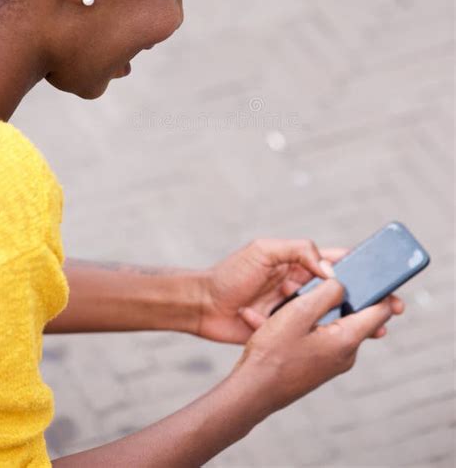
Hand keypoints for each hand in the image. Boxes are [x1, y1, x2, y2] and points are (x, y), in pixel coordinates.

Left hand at [198, 241, 403, 342]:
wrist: (202, 306)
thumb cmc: (230, 274)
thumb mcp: (263, 251)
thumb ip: (297, 251)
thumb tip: (329, 268)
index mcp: (296, 262)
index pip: (335, 261)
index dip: (359, 265)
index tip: (382, 273)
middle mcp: (299, 285)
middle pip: (339, 290)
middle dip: (365, 296)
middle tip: (391, 306)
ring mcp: (293, 309)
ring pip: (330, 315)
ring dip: (352, 320)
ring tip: (377, 329)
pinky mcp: (286, 331)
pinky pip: (309, 334)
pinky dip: (324, 337)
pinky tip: (343, 343)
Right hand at [233, 279, 401, 414]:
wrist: (252, 390)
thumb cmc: (273, 353)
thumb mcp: (299, 312)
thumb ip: (327, 292)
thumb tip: (343, 283)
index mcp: (347, 339)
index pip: (381, 310)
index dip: (382, 288)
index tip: (377, 271)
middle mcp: (346, 353)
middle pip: (356, 313)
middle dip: (339, 293)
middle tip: (318, 277)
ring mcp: (333, 361)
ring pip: (334, 322)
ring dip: (315, 307)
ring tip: (287, 295)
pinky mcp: (319, 364)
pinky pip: (320, 335)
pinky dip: (304, 323)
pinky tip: (278, 319)